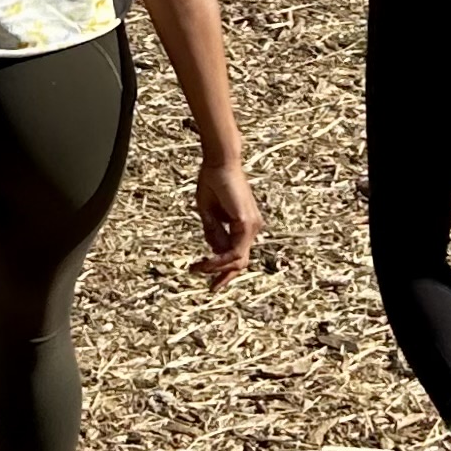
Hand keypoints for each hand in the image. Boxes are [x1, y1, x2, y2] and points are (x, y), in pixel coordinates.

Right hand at [193, 146, 261, 285]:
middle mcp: (252, 227)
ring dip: (216, 268)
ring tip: (197, 268)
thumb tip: (215, 254)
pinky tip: (206, 261)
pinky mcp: (246, 222)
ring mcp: (252, 225)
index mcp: (245, 225)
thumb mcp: (209, 214)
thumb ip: (214, 233)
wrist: (218, 162)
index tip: (209, 280)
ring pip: (237, 260)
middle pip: (240, 262)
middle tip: (211, 289)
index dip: (224, 270)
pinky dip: (220, 260)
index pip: (238, 255)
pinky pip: (235, 251)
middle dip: (224, 277)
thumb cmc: (212, 182)